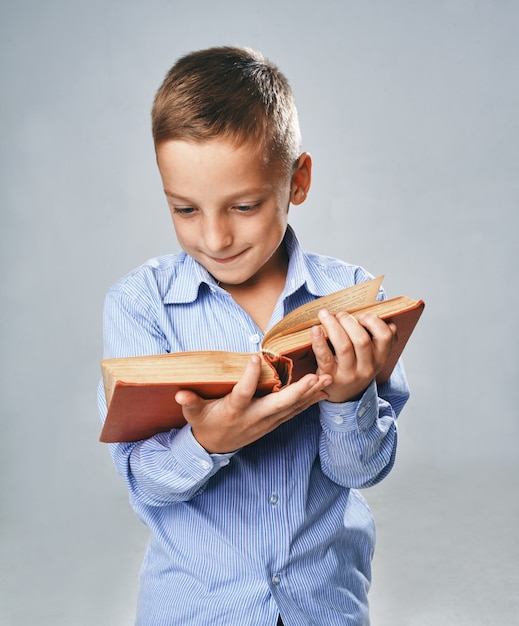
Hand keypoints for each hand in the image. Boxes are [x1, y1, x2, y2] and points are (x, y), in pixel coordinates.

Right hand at [175, 355, 331, 452]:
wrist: (214, 448)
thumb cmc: (205, 424)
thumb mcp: (194, 415)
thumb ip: (189, 402)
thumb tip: (179, 393)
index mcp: (234, 411)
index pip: (242, 393)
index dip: (247, 377)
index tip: (254, 357)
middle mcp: (254, 417)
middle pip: (279, 404)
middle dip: (298, 391)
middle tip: (315, 377)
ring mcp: (267, 421)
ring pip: (292, 408)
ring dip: (311, 394)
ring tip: (327, 379)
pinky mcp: (274, 422)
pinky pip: (295, 412)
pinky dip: (310, 401)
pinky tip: (323, 391)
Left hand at [310, 309, 395, 402]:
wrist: (342, 395)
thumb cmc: (356, 368)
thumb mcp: (372, 357)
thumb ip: (378, 340)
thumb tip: (390, 324)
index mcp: (379, 359)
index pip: (385, 337)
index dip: (374, 321)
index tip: (362, 315)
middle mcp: (366, 368)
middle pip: (361, 340)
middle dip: (349, 322)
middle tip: (340, 314)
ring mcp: (348, 374)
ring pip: (343, 346)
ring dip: (333, 326)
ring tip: (325, 315)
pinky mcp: (330, 376)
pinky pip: (324, 356)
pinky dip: (318, 341)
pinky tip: (315, 329)